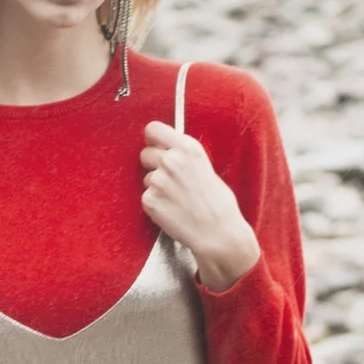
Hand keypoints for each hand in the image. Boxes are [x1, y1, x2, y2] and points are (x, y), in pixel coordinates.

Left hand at [141, 122, 258, 290]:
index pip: (153, 129)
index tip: (156, 146)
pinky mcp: (150, 200)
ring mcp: (158, 180)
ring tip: (177, 200)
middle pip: (145, 153)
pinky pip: (146, 197)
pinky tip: (173, 211)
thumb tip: (165, 150)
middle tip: (170, 181)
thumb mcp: (206, 168)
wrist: (219, 234)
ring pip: (147, 178)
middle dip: (153, 165)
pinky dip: (156, 205)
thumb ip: (184, 157)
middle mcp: (171, 160)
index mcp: (188, 148)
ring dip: (157, 188)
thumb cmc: (218, 204)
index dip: (153, 140)